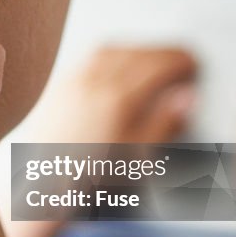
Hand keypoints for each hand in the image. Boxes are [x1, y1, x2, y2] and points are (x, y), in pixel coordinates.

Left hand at [6, 46, 196, 236]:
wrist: (41, 188)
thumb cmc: (90, 180)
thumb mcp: (138, 159)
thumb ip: (165, 124)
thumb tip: (187, 97)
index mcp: (119, 100)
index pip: (159, 65)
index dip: (181, 61)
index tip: (194, 62)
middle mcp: (94, 83)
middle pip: (138, 53)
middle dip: (163, 51)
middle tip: (180, 58)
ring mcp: (73, 82)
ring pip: (112, 49)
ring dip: (137, 48)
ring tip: (152, 58)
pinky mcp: (58, 87)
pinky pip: (89, 57)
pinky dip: (112, 53)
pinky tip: (118, 63)